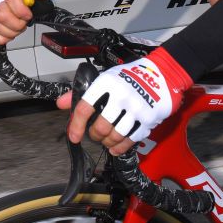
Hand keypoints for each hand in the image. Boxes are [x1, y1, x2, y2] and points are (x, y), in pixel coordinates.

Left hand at [60, 49, 189, 155]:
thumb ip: (82, 92)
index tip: (73, 136)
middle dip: (94, 135)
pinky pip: (131, 139)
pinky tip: (115, 148)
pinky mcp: (148, 119)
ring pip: (115, 135)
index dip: (76, 125)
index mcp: (106, 83)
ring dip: (107, 142)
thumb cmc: (130, 75)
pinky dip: (120, 147)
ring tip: (106, 139)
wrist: (162, 73)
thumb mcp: (104, 78)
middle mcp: (120, 95)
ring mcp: (136, 108)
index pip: (84, 108)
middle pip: (100, 126)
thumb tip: (61, 103)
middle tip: (94, 134)